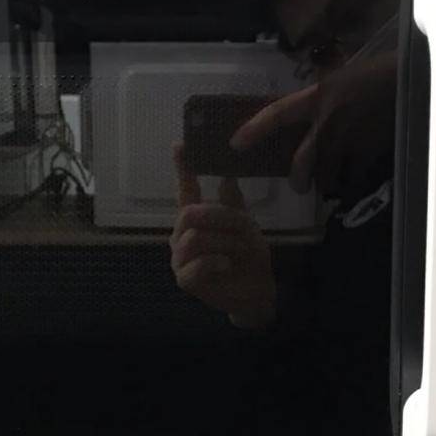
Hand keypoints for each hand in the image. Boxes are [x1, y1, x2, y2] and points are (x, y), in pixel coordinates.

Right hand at [170, 143, 274, 329]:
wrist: (256, 291)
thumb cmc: (248, 257)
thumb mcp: (245, 225)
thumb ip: (232, 203)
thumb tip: (226, 175)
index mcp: (194, 221)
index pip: (185, 191)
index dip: (182, 168)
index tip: (179, 144)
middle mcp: (181, 237)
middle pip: (189, 214)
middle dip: (219, 217)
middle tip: (242, 225)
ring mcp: (179, 259)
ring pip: (195, 238)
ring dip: (225, 242)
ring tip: (239, 249)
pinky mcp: (185, 279)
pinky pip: (198, 263)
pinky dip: (218, 261)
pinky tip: (228, 264)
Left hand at [230, 52, 397, 197]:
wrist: (410, 81)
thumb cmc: (380, 74)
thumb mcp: (344, 80)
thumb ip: (327, 99)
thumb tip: (317, 116)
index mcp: (317, 97)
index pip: (277, 114)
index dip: (255, 129)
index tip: (235, 144)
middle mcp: (326, 122)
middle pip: (301, 162)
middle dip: (299, 178)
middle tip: (300, 185)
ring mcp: (347, 140)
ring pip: (327, 174)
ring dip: (329, 180)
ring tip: (335, 179)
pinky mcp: (368, 153)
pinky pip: (354, 176)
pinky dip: (354, 179)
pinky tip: (359, 176)